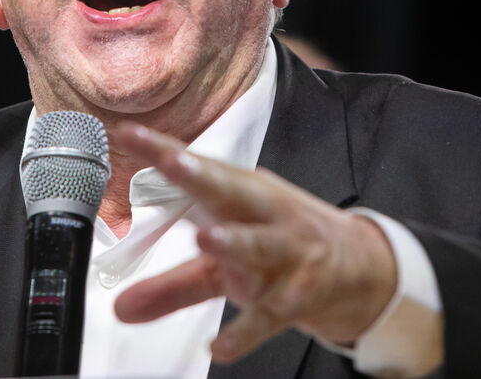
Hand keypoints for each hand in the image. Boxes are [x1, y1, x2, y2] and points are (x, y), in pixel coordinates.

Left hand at [111, 122, 399, 362]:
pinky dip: (245, 331)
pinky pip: (270, 314)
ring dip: (234, 240)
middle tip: (173, 162)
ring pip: (259, 243)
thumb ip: (171, 285)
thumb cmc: (285, 246)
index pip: (199, 168)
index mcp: (244, 195)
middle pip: (230, 190)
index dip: (162, 150)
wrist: (360, 268)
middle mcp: (265, 215)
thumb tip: (120, 308)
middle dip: (200, 175)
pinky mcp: (300, 293)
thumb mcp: (227, 262)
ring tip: (207, 239)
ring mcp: (287, 252)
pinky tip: (220, 346)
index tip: (129, 134)